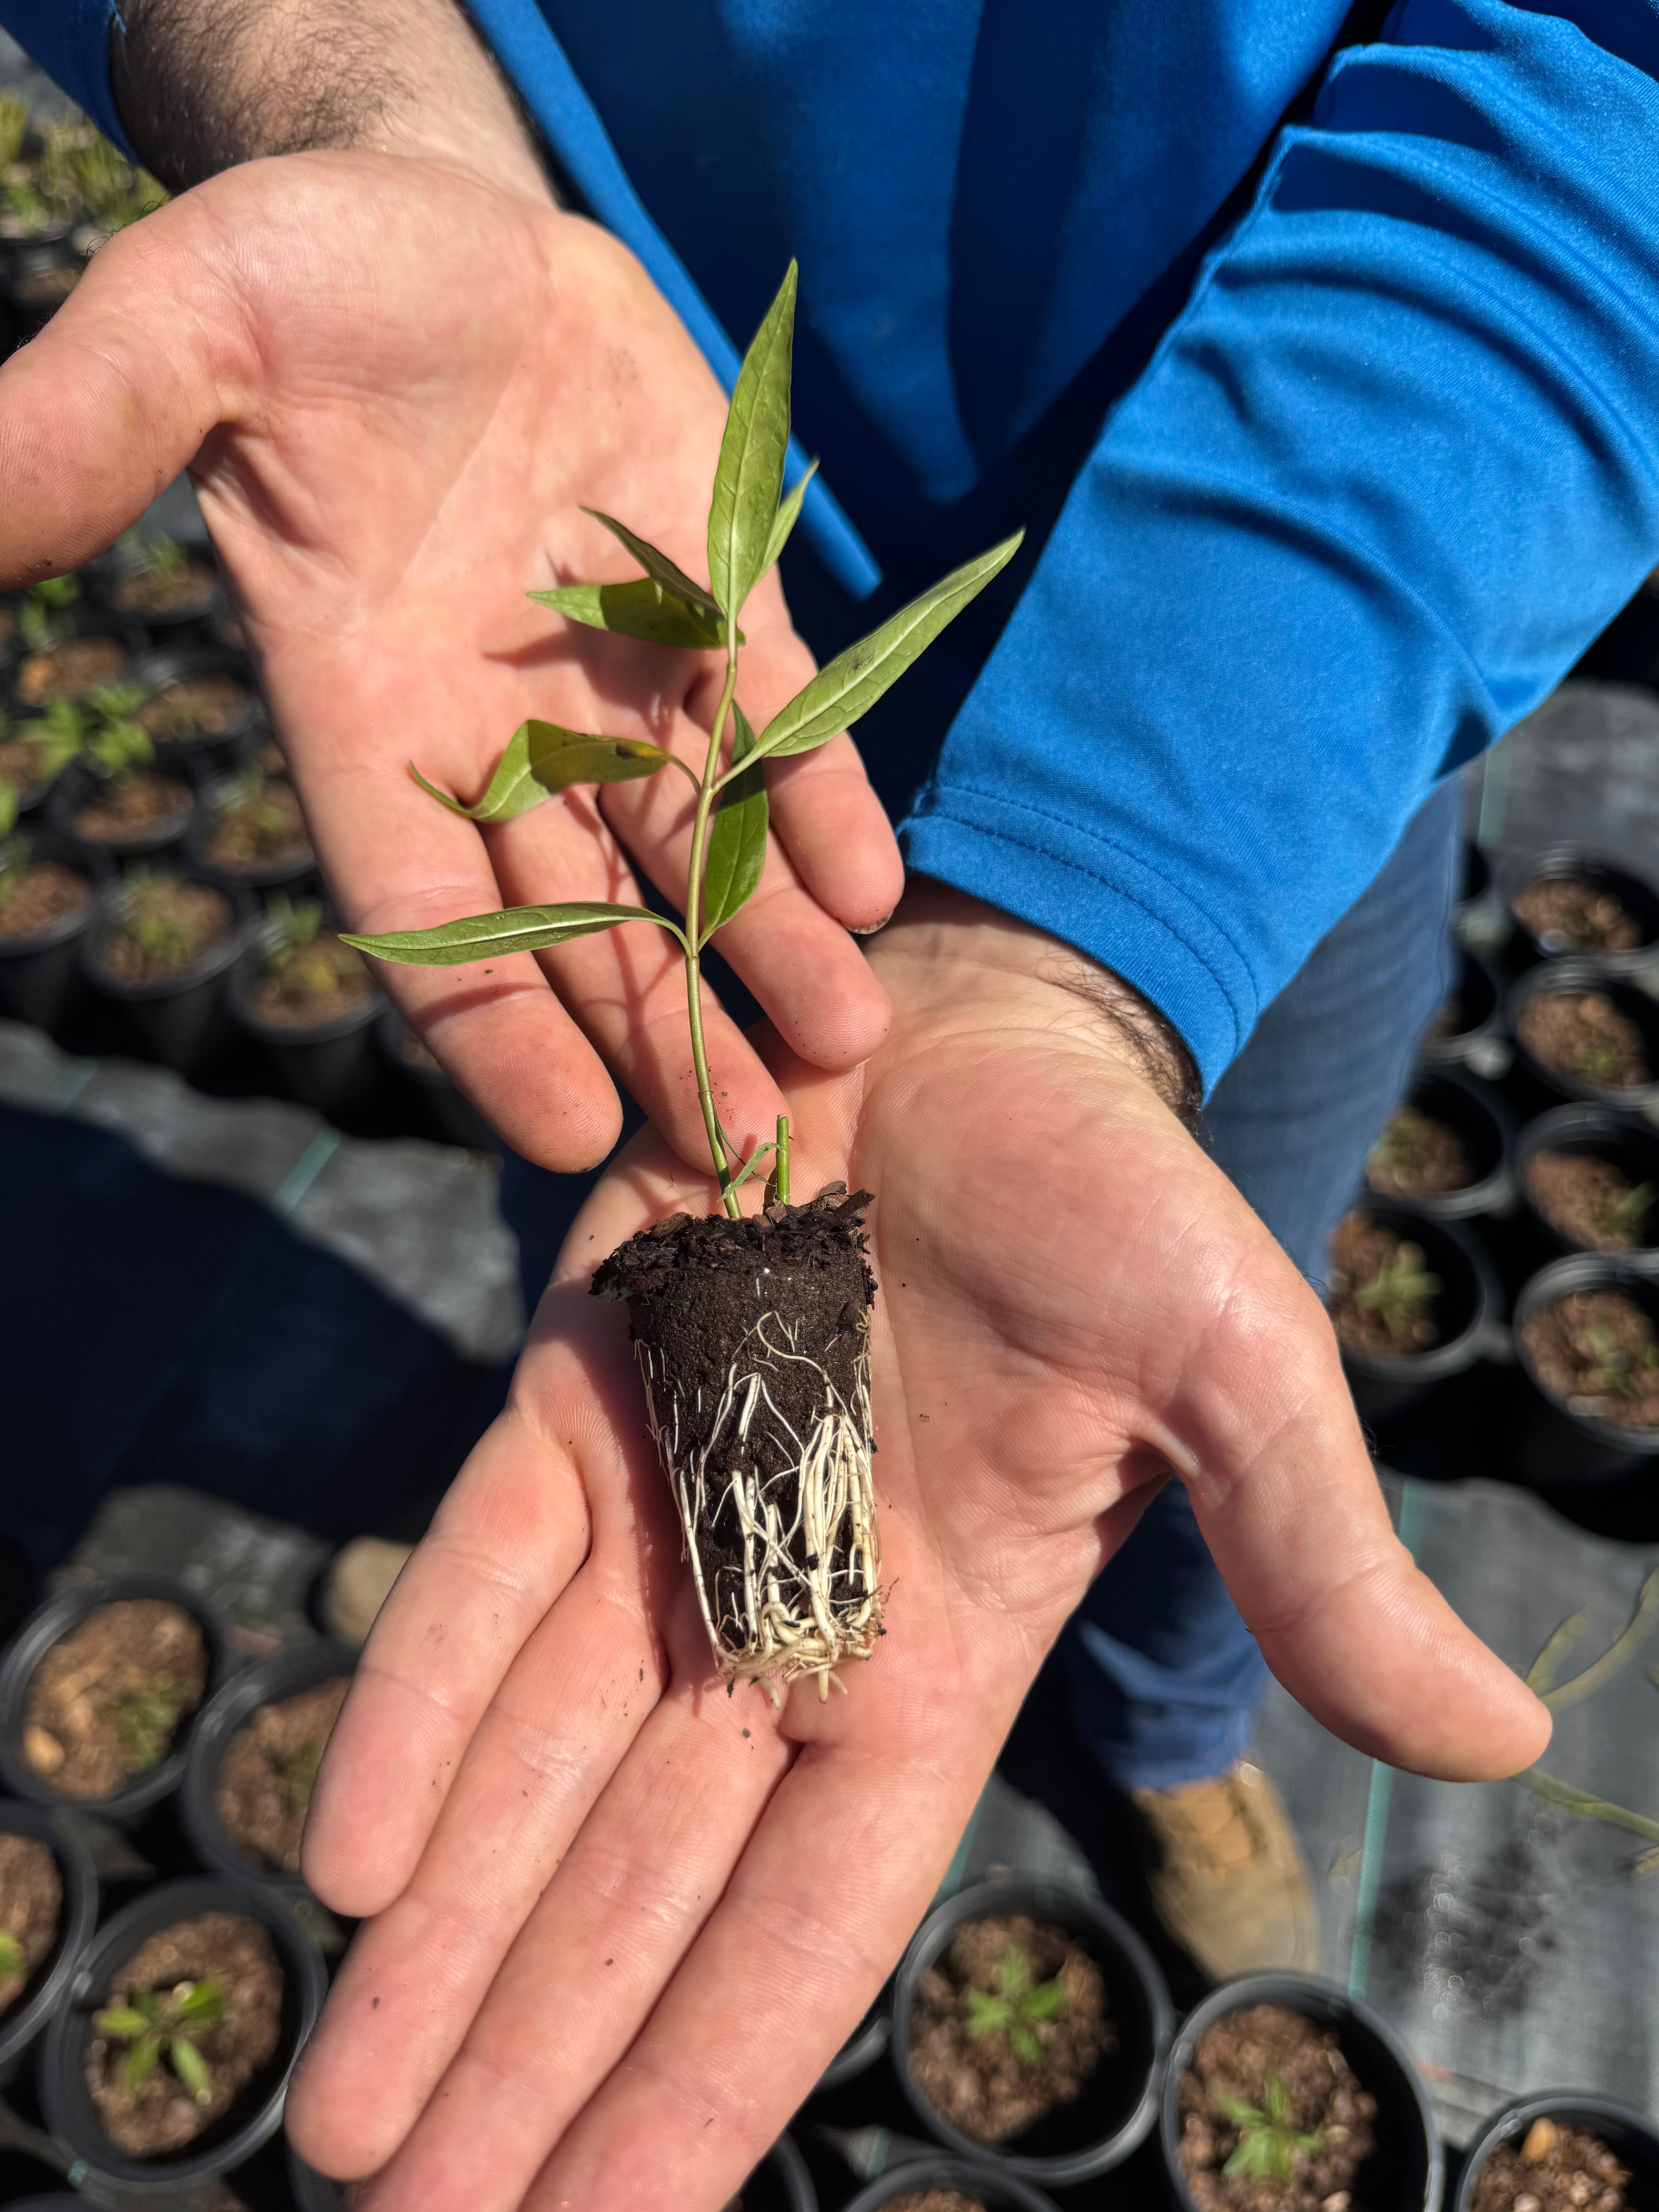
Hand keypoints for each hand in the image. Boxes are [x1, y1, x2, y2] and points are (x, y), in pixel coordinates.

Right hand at [0, 152, 899, 1170]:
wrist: (432, 225)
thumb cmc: (298, 277)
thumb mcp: (186, 331)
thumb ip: (91, 434)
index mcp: (362, 713)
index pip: (425, 920)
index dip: (493, 1036)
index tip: (569, 1139)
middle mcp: (495, 728)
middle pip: (582, 924)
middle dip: (661, 1032)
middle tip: (745, 1152)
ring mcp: (612, 676)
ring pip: (693, 849)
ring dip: (765, 946)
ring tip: (845, 1042)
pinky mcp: (714, 600)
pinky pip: (776, 724)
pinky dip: (820, 802)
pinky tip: (871, 888)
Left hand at [287, 882, 1548, 2211]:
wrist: (984, 1028)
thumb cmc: (1122, 1201)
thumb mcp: (1239, 1380)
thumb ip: (1318, 1560)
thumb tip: (1494, 1736)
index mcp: (932, 1656)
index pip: (806, 1920)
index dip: (703, 2079)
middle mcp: (780, 1619)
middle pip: (636, 1886)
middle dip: (530, 2059)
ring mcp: (670, 1510)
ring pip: (529, 1765)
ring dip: (442, 1938)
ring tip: (341, 2113)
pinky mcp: (584, 1391)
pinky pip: (478, 1580)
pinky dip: (409, 1707)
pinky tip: (344, 1855)